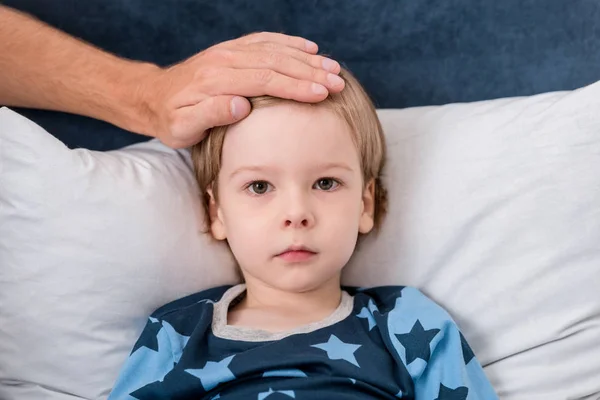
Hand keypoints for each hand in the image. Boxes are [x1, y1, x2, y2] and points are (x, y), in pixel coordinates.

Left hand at [141, 32, 344, 148]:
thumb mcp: (182, 128)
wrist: (152, 97)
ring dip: (306, 58)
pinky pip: (264, 40)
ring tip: (333, 68)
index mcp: (216, 81)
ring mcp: (229, 51)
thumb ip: (210, 115)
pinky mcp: (231, 50)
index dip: (296, 87)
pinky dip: (289, 42)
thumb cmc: (170, 119)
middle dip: (310, 72)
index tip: (321, 94)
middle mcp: (225, 60)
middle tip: (337, 83)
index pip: (265, 80)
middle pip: (276, 62)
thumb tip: (241, 105)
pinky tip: (309, 47)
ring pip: (274, 49)